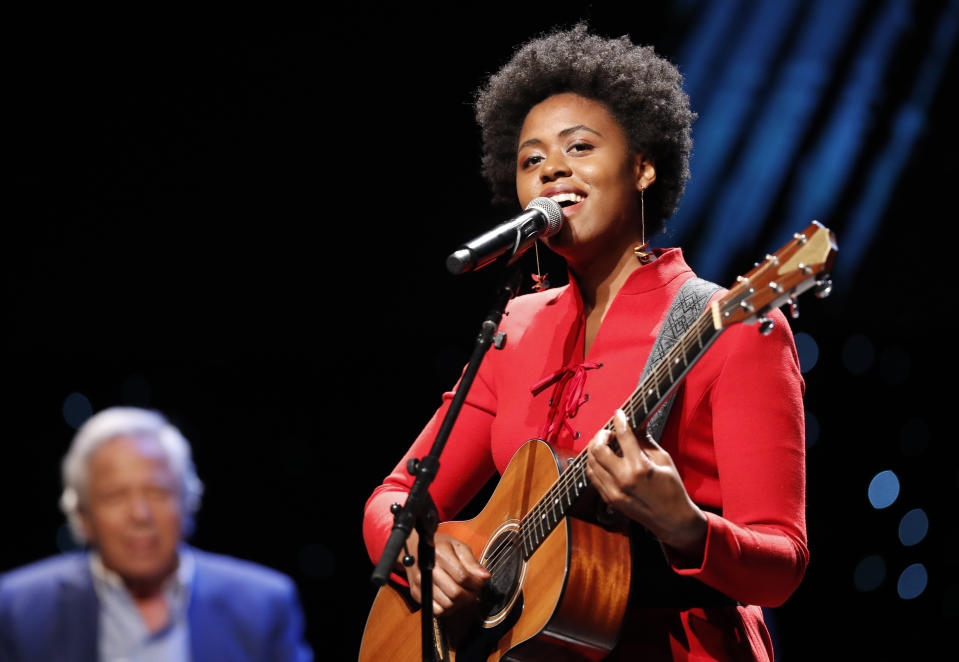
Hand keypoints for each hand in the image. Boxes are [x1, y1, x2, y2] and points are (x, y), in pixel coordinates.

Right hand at [400, 531, 490, 616]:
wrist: (414, 548)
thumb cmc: (440, 547)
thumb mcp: (458, 547)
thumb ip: (472, 562)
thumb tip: (485, 577)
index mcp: (440, 553)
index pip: (462, 576)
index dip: (476, 583)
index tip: (481, 583)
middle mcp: (428, 569)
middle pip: (455, 593)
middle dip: (470, 595)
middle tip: (474, 591)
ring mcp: (420, 583)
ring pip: (447, 604)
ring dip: (460, 603)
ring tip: (463, 594)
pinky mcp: (416, 593)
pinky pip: (436, 611)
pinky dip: (447, 609)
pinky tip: (451, 599)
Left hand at [586, 409, 707, 563]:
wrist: (672, 520)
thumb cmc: (672, 490)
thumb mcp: (664, 460)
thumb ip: (646, 441)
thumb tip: (635, 426)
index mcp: (640, 467)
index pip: (623, 436)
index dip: (619, 420)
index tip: (619, 414)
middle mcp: (623, 479)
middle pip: (598, 448)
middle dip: (601, 434)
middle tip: (609, 432)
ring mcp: (613, 491)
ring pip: (591, 462)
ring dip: (595, 449)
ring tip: (605, 444)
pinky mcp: (609, 499)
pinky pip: (592, 476)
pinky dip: (594, 464)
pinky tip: (602, 459)